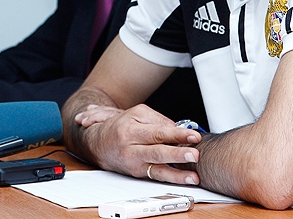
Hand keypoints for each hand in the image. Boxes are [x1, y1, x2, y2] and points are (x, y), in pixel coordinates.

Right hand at [77, 104, 201, 185]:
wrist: (97, 143)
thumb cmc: (120, 126)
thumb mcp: (137, 114)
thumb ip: (158, 120)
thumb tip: (178, 130)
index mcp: (131, 130)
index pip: (158, 131)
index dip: (177, 134)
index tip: (194, 135)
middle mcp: (131, 148)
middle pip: (157, 151)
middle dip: (178, 154)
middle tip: (194, 154)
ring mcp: (134, 163)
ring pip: (157, 169)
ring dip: (177, 174)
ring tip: (192, 176)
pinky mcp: (137, 173)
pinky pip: (156, 176)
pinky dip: (172, 178)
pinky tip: (184, 179)